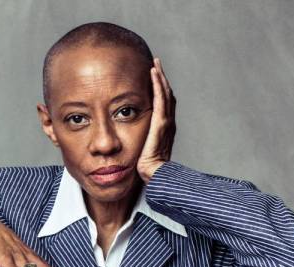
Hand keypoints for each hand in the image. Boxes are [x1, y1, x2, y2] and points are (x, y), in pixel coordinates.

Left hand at [136, 57, 177, 182]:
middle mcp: (168, 122)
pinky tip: (153, 73)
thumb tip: (126, 140)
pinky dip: (158, 84)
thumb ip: (138, 141)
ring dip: (160, 77)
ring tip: (155, 64)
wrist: (156, 175)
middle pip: (167, 94)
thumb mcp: (142, 150)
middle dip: (161, 79)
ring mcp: (166, 121)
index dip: (160, 89)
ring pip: (165, 93)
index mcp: (164, 128)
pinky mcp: (161, 123)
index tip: (153, 77)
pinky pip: (161, 99)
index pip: (163, 103)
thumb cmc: (147, 168)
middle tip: (156, 64)